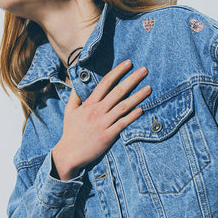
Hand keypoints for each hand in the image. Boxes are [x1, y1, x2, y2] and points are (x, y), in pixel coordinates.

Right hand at [52, 60, 149, 179]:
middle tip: (144, 70)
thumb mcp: (69, 111)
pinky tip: (141, 109)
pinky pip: (122, 124)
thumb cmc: (70, 132)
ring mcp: (103, 123)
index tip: (128, 63)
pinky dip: (132, 116)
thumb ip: (75, 96)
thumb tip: (78, 81)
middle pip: (118, 91)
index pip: (105, 83)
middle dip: (132, 79)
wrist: (69, 154)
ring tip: (149, 88)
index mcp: (89, 104)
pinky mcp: (108, 136)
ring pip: (123, 106)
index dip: (118, 71)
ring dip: (137, 97)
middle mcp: (97, 111)